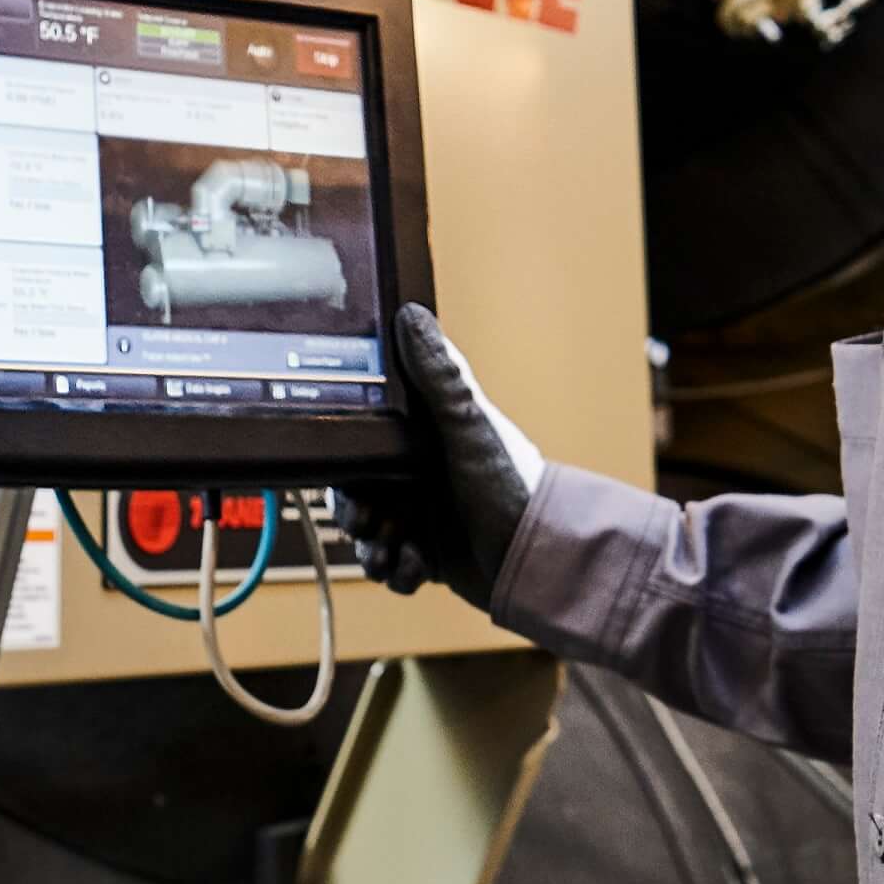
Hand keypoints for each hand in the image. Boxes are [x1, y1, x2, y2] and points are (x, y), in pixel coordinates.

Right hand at [336, 304, 545, 603]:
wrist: (539, 561)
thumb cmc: (513, 486)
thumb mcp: (470, 426)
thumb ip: (439, 375)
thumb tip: (411, 313)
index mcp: (423, 436)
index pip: (362, 438)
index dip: (344, 458)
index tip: (344, 473)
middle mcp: (418, 473)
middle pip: (354, 490)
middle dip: (354, 512)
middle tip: (368, 521)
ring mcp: (422, 515)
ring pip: (368, 534)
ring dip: (372, 548)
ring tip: (394, 550)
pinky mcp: (428, 553)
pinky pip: (391, 566)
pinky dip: (397, 571)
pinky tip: (417, 566)